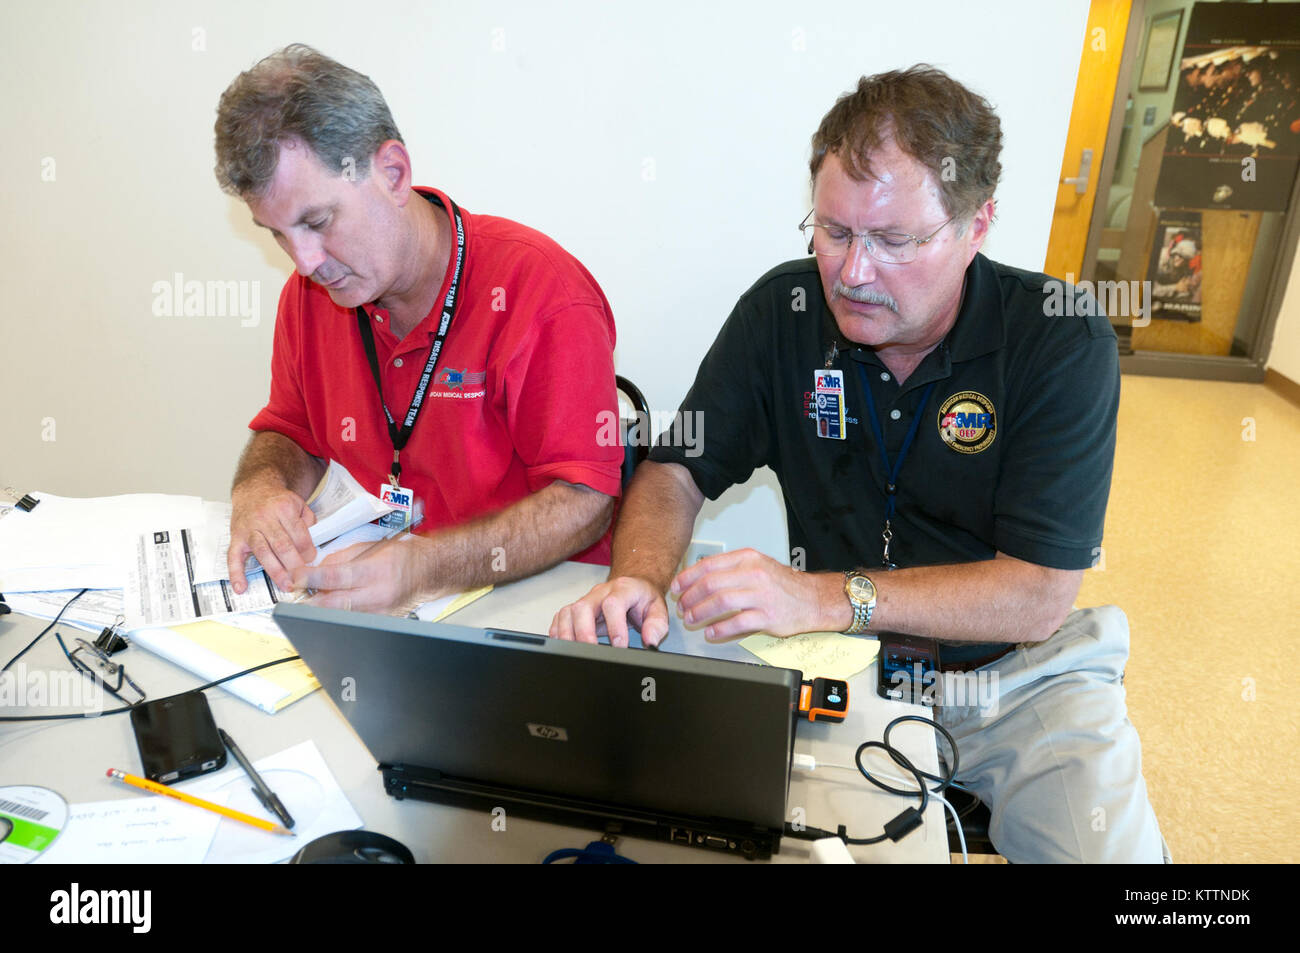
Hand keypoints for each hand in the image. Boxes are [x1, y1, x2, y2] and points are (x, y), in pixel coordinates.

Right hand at [228, 484, 316, 593]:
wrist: (253, 490)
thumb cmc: (278, 501)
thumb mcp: (298, 504)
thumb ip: (308, 521)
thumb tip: (312, 544)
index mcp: (283, 508)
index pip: (298, 534)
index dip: (307, 550)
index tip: (312, 561)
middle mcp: (265, 518)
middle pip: (281, 545)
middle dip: (294, 564)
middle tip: (303, 579)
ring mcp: (249, 529)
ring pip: (262, 552)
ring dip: (275, 571)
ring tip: (286, 585)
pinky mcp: (236, 537)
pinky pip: (233, 556)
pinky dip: (236, 573)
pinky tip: (241, 587)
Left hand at [291, 536, 428, 612]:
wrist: (430, 571)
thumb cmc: (404, 556)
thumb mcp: (370, 546)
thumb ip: (340, 557)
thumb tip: (317, 569)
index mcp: (376, 571)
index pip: (334, 578)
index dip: (310, 579)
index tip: (294, 577)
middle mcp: (378, 595)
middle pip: (333, 604)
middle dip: (310, 600)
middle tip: (296, 594)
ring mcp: (380, 612)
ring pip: (340, 615)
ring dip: (323, 607)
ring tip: (316, 598)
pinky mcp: (381, 622)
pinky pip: (353, 619)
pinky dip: (340, 613)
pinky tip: (336, 605)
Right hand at [549, 576, 670, 647]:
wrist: (634, 585)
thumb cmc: (643, 598)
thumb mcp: (658, 608)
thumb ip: (656, 625)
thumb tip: (651, 641)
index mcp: (623, 589)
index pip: (614, 604)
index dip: (614, 626)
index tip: (620, 645)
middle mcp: (601, 592)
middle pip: (583, 607)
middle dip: (584, 632)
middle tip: (591, 651)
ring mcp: (586, 599)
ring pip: (568, 612)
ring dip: (568, 634)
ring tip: (574, 651)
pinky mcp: (576, 608)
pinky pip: (561, 617)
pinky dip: (558, 631)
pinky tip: (562, 643)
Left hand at [671, 548, 841, 641]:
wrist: (813, 599)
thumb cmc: (783, 584)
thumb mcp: (757, 565)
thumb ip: (731, 568)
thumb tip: (699, 576)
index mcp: (748, 559)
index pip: (708, 565)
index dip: (687, 577)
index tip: (677, 587)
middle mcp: (753, 574)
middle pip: (710, 584)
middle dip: (690, 597)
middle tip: (682, 607)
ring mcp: (761, 595)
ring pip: (720, 602)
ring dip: (700, 612)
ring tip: (691, 619)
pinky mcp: (768, 616)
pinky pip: (737, 622)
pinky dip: (719, 628)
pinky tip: (711, 631)